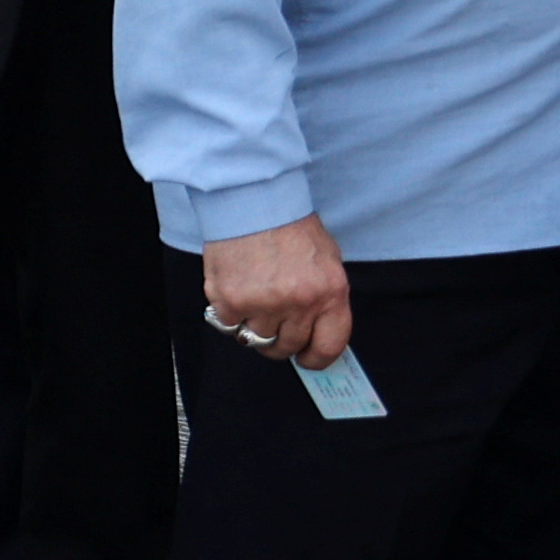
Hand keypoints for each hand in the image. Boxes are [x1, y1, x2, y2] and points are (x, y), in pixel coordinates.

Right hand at [201, 213, 353, 366]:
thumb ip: (324, 301)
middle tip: (274, 324)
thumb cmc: (291, 228)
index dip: (316, 359)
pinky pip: (228, 323)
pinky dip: (229, 312)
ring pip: (255, 339)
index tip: (307, 358)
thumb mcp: (327, 264)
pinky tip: (235, 290)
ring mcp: (262, 303)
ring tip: (252, 302)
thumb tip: (316, 334)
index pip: (328, 348)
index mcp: (330, 294)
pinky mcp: (229, 299)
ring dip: (253, 326)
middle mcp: (298, 303)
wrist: (253, 200)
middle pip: (287, 346)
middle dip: (281, 341)